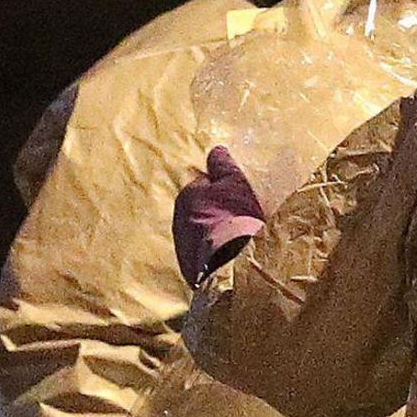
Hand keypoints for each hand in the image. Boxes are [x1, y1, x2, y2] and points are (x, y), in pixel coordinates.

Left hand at [173, 147, 266, 285]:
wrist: (235, 264)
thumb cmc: (237, 217)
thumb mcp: (236, 184)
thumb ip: (224, 166)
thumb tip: (216, 150)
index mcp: (188, 194)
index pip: (202, 185)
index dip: (220, 189)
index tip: (236, 197)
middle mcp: (179, 218)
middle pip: (198, 210)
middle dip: (213, 211)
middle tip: (237, 218)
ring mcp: (182, 245)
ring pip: (198, 233)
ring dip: (212, 234)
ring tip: (233, 241)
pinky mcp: (188, 267)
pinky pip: (201, 254)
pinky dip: (211, 252)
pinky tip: (228, 256)